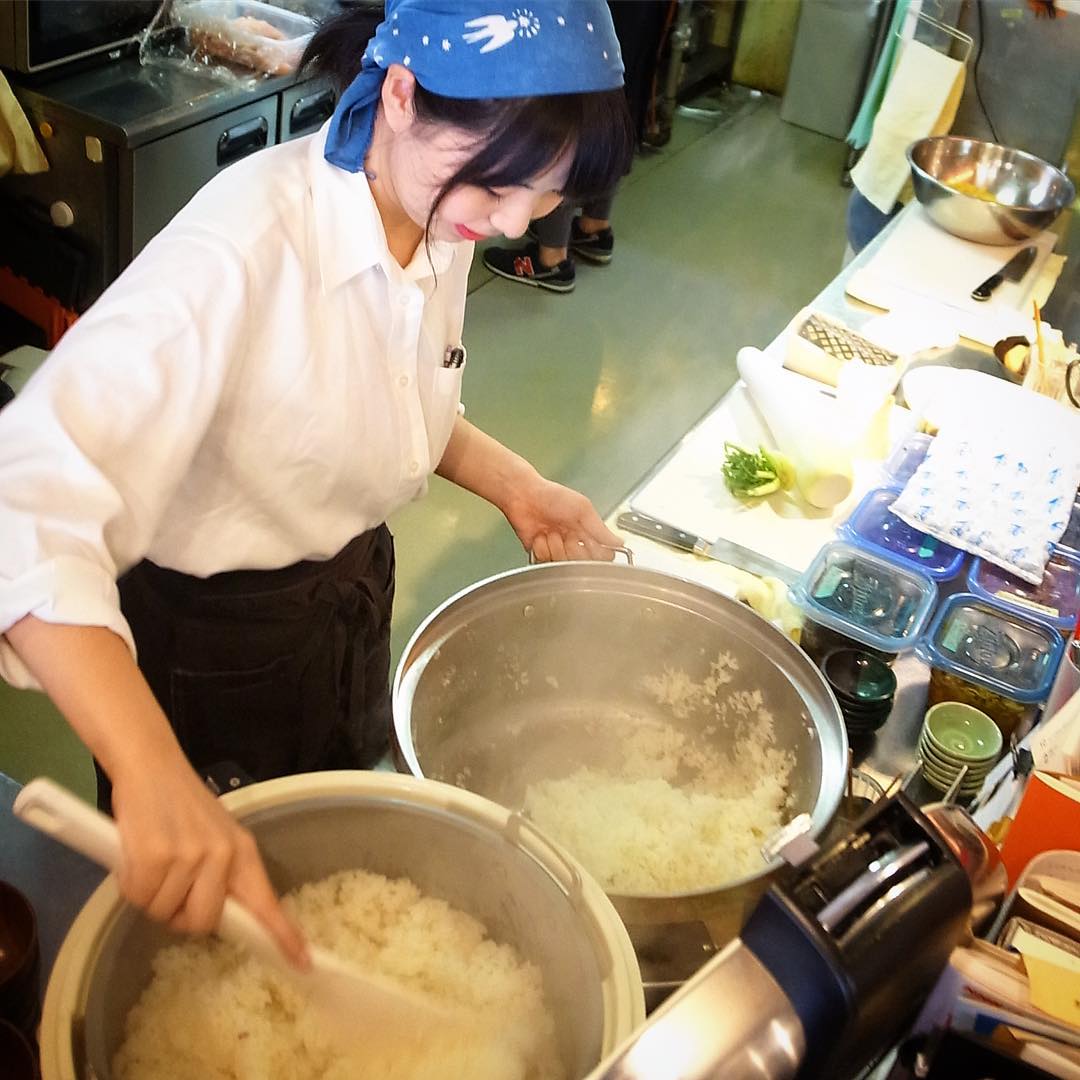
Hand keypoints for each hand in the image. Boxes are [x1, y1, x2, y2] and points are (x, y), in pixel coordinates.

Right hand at [110, 759, 307, 966]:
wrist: (152, 765)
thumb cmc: (181, 805)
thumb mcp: (215, 836)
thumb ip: (221, 873)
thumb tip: (216, 917)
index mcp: (243, 852)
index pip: (266, 902)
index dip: (283, 935)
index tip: (302, 963)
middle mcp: (222, 856)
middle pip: (203, 923)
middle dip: (179, 915)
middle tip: (169, 886)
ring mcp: (189, 856)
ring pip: (164, 912)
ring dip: (150, 896)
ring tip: (151, 860)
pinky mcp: (155, 857)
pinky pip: (139, 897)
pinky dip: (130, 885)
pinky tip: (135, 856)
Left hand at [504, 475, 621, 561]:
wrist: (523, 496)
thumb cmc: (551, 496)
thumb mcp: (582, 508)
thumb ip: (600, 529)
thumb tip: (619, 542)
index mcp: (587, 532)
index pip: (602, 555)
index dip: (595, 553)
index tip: (588, 541)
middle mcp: (573, 542)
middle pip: (582, 563)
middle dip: (573, 548)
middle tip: (566, 533)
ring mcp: (557, 549)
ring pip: (563, 564)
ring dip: (556, 546)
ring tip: (550, 531)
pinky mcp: (541, 554)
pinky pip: (545, 562)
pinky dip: (541, 548)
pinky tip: (540, 536)